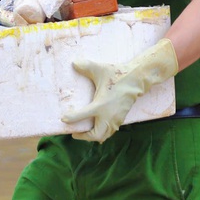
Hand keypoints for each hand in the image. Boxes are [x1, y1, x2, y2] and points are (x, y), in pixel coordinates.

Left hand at [61, 38, 177, 142]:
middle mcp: (107, 115)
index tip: (63, 119)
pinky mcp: (121, 118)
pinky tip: (99, 126)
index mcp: (100, 105)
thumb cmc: (117, 75)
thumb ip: (85, 66)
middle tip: (75, 133)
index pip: (82, 116)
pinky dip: (104, 132)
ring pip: (104, 135)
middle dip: (84, 136)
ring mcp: (115, 119)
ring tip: (86, 131)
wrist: (136, 80)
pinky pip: (111, 131)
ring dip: (94, 136)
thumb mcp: (99, 69)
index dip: (71, 119)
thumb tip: (73, 63)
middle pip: (95, 135)